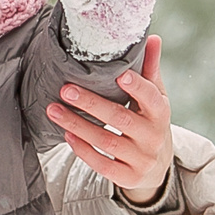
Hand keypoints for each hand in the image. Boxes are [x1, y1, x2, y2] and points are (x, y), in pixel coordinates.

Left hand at [47, 34, 176, 204]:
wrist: (157, 166)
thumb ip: (150, 70)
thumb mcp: (155, 98)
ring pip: (106, 141)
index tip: (118, 75)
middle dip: (92, 104)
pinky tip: (66, 135)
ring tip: (53, 110)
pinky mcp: (128, 177)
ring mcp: (141, 159)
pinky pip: (102, 164)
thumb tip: (152, 37)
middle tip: (65, 89)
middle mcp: (154, 137)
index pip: (152, 98)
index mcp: (161, 113)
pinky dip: (83, 150)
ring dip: (77, 125)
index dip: (137, 87)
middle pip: (121, 119)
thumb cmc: (150, 121)